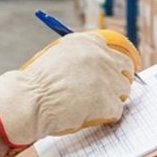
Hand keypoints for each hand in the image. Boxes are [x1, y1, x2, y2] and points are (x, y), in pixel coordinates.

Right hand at [0, 29, 138, 147]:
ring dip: (109, 98)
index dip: (114, 64)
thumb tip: (99, 68)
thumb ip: (80, 57)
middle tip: (107, 91)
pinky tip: (84, 112)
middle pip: (126, 67)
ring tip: (86, 103)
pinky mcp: (109, 100)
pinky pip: (115, 110)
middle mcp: (100, 55)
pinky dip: (103, 115)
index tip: (114, 72)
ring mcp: (107, 78)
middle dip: (119, 79)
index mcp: (86, 41)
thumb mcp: (58, 56)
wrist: (30, 99)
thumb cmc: (37, 82)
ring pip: (123, 90)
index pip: (115, 50)